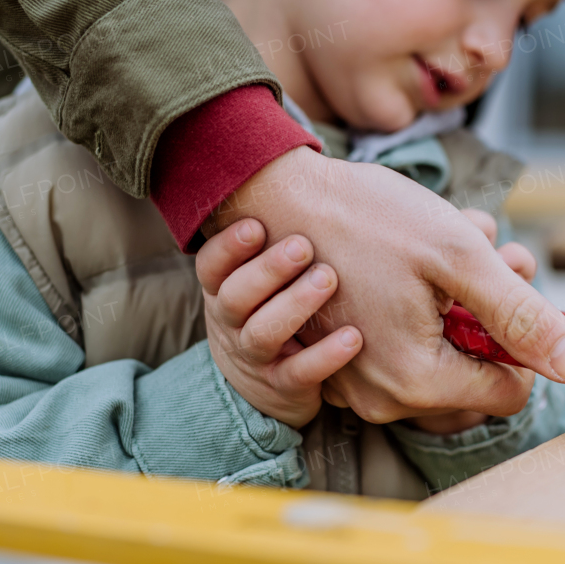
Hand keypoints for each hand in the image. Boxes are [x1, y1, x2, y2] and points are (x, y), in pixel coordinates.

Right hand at [196, 218, 361, 426]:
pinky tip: (353, 337)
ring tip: (328, 279)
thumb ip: (277, 240)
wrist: (270, 384)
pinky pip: (299, 373)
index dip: (227, 247)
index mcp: (224, 290)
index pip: (211, 267)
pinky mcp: (283, 386)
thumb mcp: (263, 278)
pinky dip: (325, 356)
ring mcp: (255, 357)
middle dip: (268, 269)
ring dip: (295, 304)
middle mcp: (231, 323)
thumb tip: (323, 177)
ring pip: (263, 333)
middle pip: (236, 297)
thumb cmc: (274, 308)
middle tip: (302, 246)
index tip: (257, 225)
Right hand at [206, 147, 564, 422]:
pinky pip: (403, 347)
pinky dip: (423, 306)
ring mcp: (357, 384)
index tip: (512, 285)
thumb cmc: (364, 219)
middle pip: (475, 370)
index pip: (510, 392)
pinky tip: (421, 259)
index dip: (525, 341)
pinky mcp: (342, 363)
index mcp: (415, 380)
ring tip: (459, 239)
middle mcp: (383, 398)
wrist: (278, 196)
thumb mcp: (458, 256)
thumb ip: (523, 315)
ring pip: (442, 353)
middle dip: (491, 311)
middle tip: (493, 249)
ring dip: (460, 300)